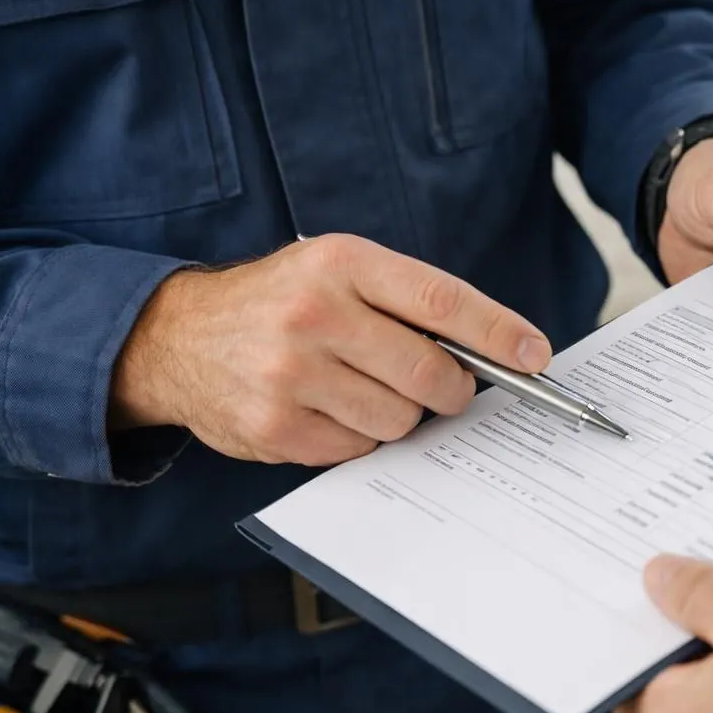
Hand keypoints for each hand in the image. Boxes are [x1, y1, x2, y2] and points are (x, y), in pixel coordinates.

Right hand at [110, 234, 550, 465]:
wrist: (176, 337)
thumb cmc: (280, 301)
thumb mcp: (337, 270)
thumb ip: (408, 302)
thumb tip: (497, 352)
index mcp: (340, 263)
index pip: (441, 301)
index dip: (499, 332)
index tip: (536, 355)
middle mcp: (314, 314)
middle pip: (430, 373)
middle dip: (451, 388)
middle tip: (445, 386)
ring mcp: (290, 374)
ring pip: (399, 419)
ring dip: (400, 414)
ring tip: (362, 387)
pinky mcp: (274, 426)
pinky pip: (358, 448)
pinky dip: (358, 435)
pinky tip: (328, 408)